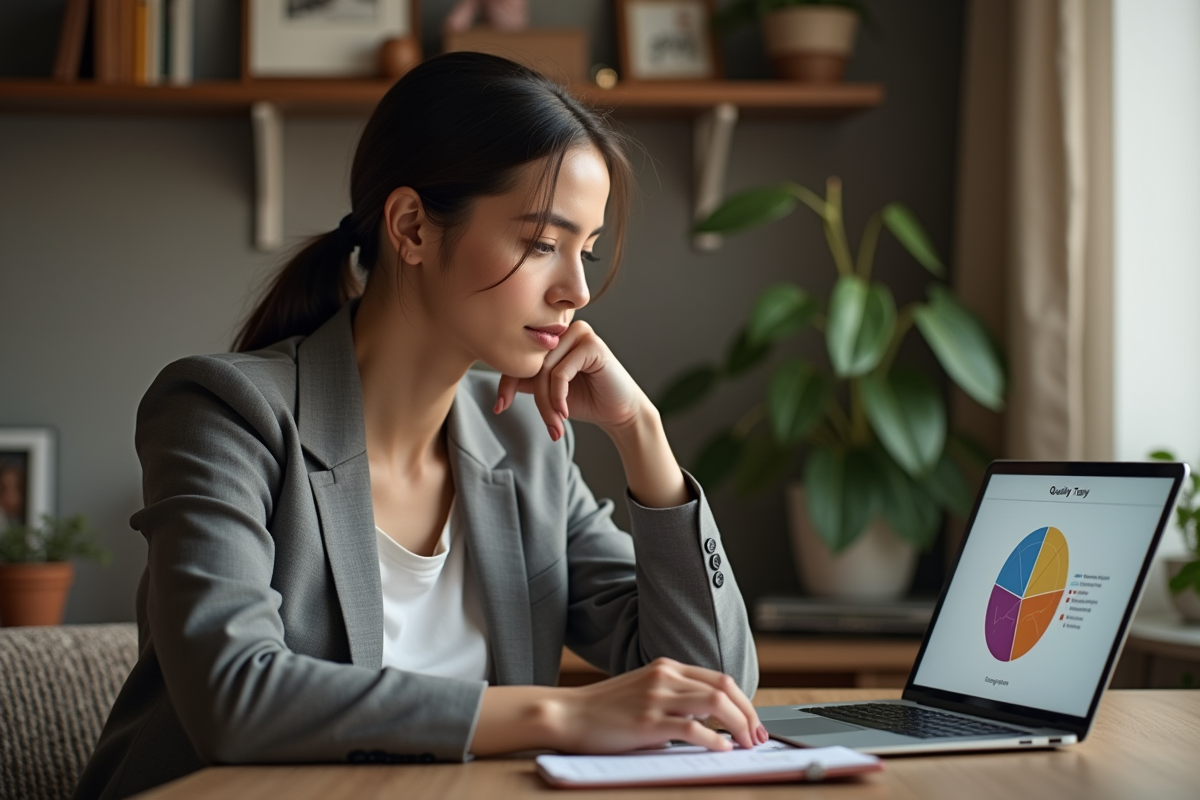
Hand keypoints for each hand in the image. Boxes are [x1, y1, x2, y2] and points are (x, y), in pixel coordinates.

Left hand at [494, 321, 646, 441]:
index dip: (506, 383)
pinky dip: (559, 396)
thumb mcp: (548, 391)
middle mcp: (565, 330)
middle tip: (549, 427)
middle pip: (533, 365)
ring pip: (545, 371)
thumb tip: (500, 385)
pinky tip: (566, 412)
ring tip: (557, 425)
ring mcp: (580, 333)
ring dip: (548, 404)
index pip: (521, 357)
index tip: (499, 408)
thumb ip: (527, 381)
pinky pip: (560, 372)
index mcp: (553, 337)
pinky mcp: (592, 344)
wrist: (620, 412)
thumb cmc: (587, 400)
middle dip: (538, 402)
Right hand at [548, 658, 766, 753]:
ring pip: (715, 704)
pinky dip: (714, 740)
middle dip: (749, 714)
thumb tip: (708, 722)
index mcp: (667, 668)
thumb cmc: (604, 709)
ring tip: (746, 744)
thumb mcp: (643, 692)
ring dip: (739, 725)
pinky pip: (692, 729)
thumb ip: (674, 699)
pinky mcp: (647, 721)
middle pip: (724, 688)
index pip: (720, 679)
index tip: (753, 723)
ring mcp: (656, 697)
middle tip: (758, 737)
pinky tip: (722, 749)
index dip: (744, 702)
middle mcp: (665, 677)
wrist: (568, 714)